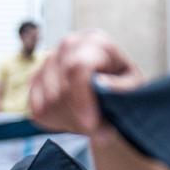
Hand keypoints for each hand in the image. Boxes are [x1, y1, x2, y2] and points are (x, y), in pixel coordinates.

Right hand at [27, 30, 143, 135]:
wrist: (109, 84)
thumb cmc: (124, 83)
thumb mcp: (134, 84)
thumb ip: (121, 87)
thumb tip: (101, 85)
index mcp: (94, 41)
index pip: (76, 68)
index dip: (81, 100)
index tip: (91, 124)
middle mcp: (67, 46)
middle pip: (60, 91)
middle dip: (78, 118)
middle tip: (97, 128)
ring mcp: (48, 61)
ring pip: (47, 103)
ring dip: (68, 122)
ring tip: (87, 122)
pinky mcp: (35, 79)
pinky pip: (37, 110)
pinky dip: (54, 122)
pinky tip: (72, 119)